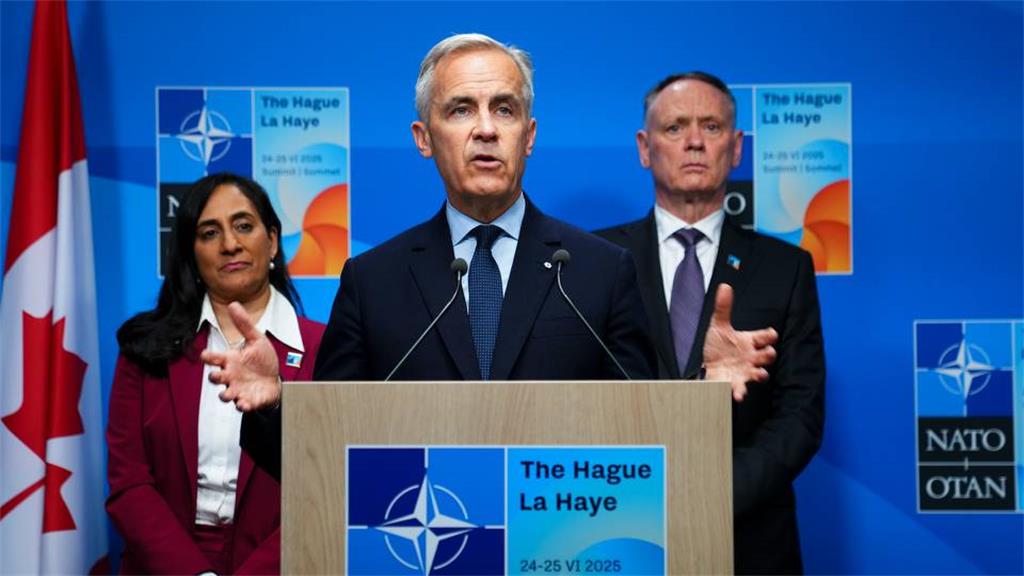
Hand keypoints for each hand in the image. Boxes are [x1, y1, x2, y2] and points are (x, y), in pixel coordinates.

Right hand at [200, 302, 280, 411]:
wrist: (276, 380)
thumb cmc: (262, 360)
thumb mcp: (256, 340)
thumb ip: (244, 324)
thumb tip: (233, 304)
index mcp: (230, 360)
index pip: (214, 358)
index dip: (208, 357)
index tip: (205, 355)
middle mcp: (231, 376)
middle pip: (215, 378)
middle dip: (214, 377)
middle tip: (216, 375)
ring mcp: (238, 389)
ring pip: (225, 395)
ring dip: (225, 395)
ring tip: (228, 395)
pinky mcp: (248, 400)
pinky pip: (242, 405)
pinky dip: (242, 406)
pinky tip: (244, 404)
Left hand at [702, 284, 777, 401]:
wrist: (709, 365)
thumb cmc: (719, 345)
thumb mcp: (719, 326)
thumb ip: (723, 308)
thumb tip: (724, 287)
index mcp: (750, 341)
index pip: (765, 336)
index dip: (769, 335)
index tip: (770, 334)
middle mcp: (751, 357)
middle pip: (767, 355)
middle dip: (769, 354)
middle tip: (768, 352)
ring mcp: (745, 371)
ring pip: (759, 373)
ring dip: (760, 374)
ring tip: (760, 374)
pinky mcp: (735, 383)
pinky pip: (740, 389)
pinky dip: (740, 392)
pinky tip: (739, 394)